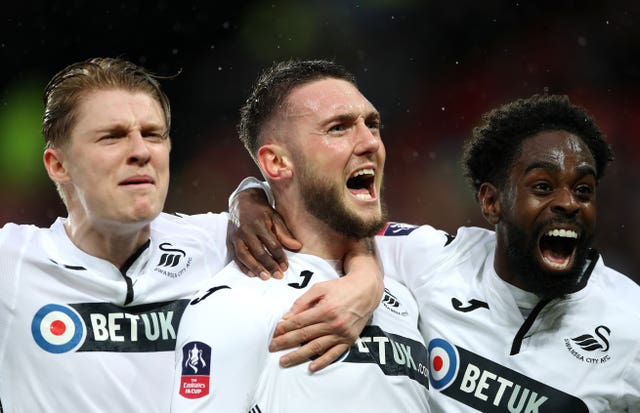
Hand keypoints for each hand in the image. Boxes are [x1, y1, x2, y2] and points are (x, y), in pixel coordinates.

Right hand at [227, 188, 301, 278]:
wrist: (242, 201)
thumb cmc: (261, 211)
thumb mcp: (275, 217)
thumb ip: (284, 233)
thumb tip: (297, 247)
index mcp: (259, 224)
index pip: (272, 244)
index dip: (280, 256)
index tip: (285, 267)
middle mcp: (246, 231)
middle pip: (258, 251)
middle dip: (269, 265)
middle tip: (278, 275)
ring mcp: (236, 236)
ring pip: (244, 255)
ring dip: (255, 268)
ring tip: (265, 277)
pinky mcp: (230, 241)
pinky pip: (235, 257)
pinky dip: (243, 267)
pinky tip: (251, 274)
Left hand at [269, 242, 381, 371]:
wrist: (366, 291)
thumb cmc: (341, 287)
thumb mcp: (320, 288)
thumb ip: (303, 301)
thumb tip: (288, 316)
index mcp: (325, 309)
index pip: (299, 322)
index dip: (284, 328)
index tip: (273, 332)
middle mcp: (333, 323)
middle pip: (304, 336)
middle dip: (285, 342)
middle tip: (272, 347)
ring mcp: (341, 334)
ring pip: (316, 347)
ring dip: (298, 355)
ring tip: (284, 361)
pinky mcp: (349, 340)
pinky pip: (334, 354)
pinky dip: (322, 362)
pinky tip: (311, 367)